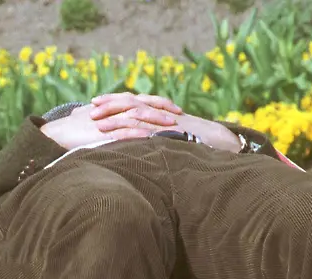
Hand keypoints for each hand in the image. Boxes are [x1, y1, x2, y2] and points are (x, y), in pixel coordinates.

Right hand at [41, 101, 175, 149]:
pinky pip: (123, 132)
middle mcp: (112, 109)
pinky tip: (151, 138)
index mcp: (112, 105)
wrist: (54, 134)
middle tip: (180, 114)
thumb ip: (106, 118)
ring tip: (172, 126)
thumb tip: (115, 122)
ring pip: (136, 117)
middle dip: (162, 109)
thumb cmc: (71, 129)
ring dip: (155, 120)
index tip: (174, 108)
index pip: (140, 100)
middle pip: (142, 105)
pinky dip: (138, 134)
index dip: (158, 103)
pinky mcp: (101, 132)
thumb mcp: (91, 120)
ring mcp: (108, 120)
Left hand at [93, 93, 242, 152]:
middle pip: (131, 103)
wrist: (221, 141)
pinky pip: (148, 131)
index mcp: (159, 112)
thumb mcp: (172, 136)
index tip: (94, 104)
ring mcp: (165, 122)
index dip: (114, 102)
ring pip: (137, 114)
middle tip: (90, 106)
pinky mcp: (169, 133)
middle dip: (110, 104)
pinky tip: (116, 136)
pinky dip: (131, 133)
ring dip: (115, 117)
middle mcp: (161, 113)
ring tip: (96, 121)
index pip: (133, 103)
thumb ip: (156, 136)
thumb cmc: (198, 142)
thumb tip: (139, 143)